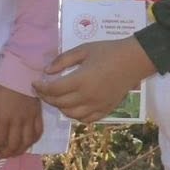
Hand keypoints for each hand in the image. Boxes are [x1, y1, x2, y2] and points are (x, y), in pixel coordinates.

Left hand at [0, 82, 42, 158]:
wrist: (20, 70)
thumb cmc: (1, 82)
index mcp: (4, 117)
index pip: (0, 140)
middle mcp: (18, 121)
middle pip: (14, 144)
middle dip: (6, 153)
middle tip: (0, 155)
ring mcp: (30, 118)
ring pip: (27, 142)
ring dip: (20, 151)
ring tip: (13, 153)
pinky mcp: (38, 114)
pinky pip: (38, 132)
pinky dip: (33, 141)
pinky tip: (28, 143)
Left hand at [34, 37, 155, 123]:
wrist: (134, 60)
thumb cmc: (108, 51)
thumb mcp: (83, 49)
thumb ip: (63, 60)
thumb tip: (47, 71)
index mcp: (80, 80)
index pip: (53, 90)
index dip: (41, 88)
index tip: (35, 83)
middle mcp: (87, 97)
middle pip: (59, 103)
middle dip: (46, 97)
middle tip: (42, 90)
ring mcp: (97, 105)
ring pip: (71, 114)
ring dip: (60, 107)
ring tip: (56, 97)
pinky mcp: (106, 110)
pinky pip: (86, 119)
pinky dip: (76, 115)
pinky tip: (73, 106)